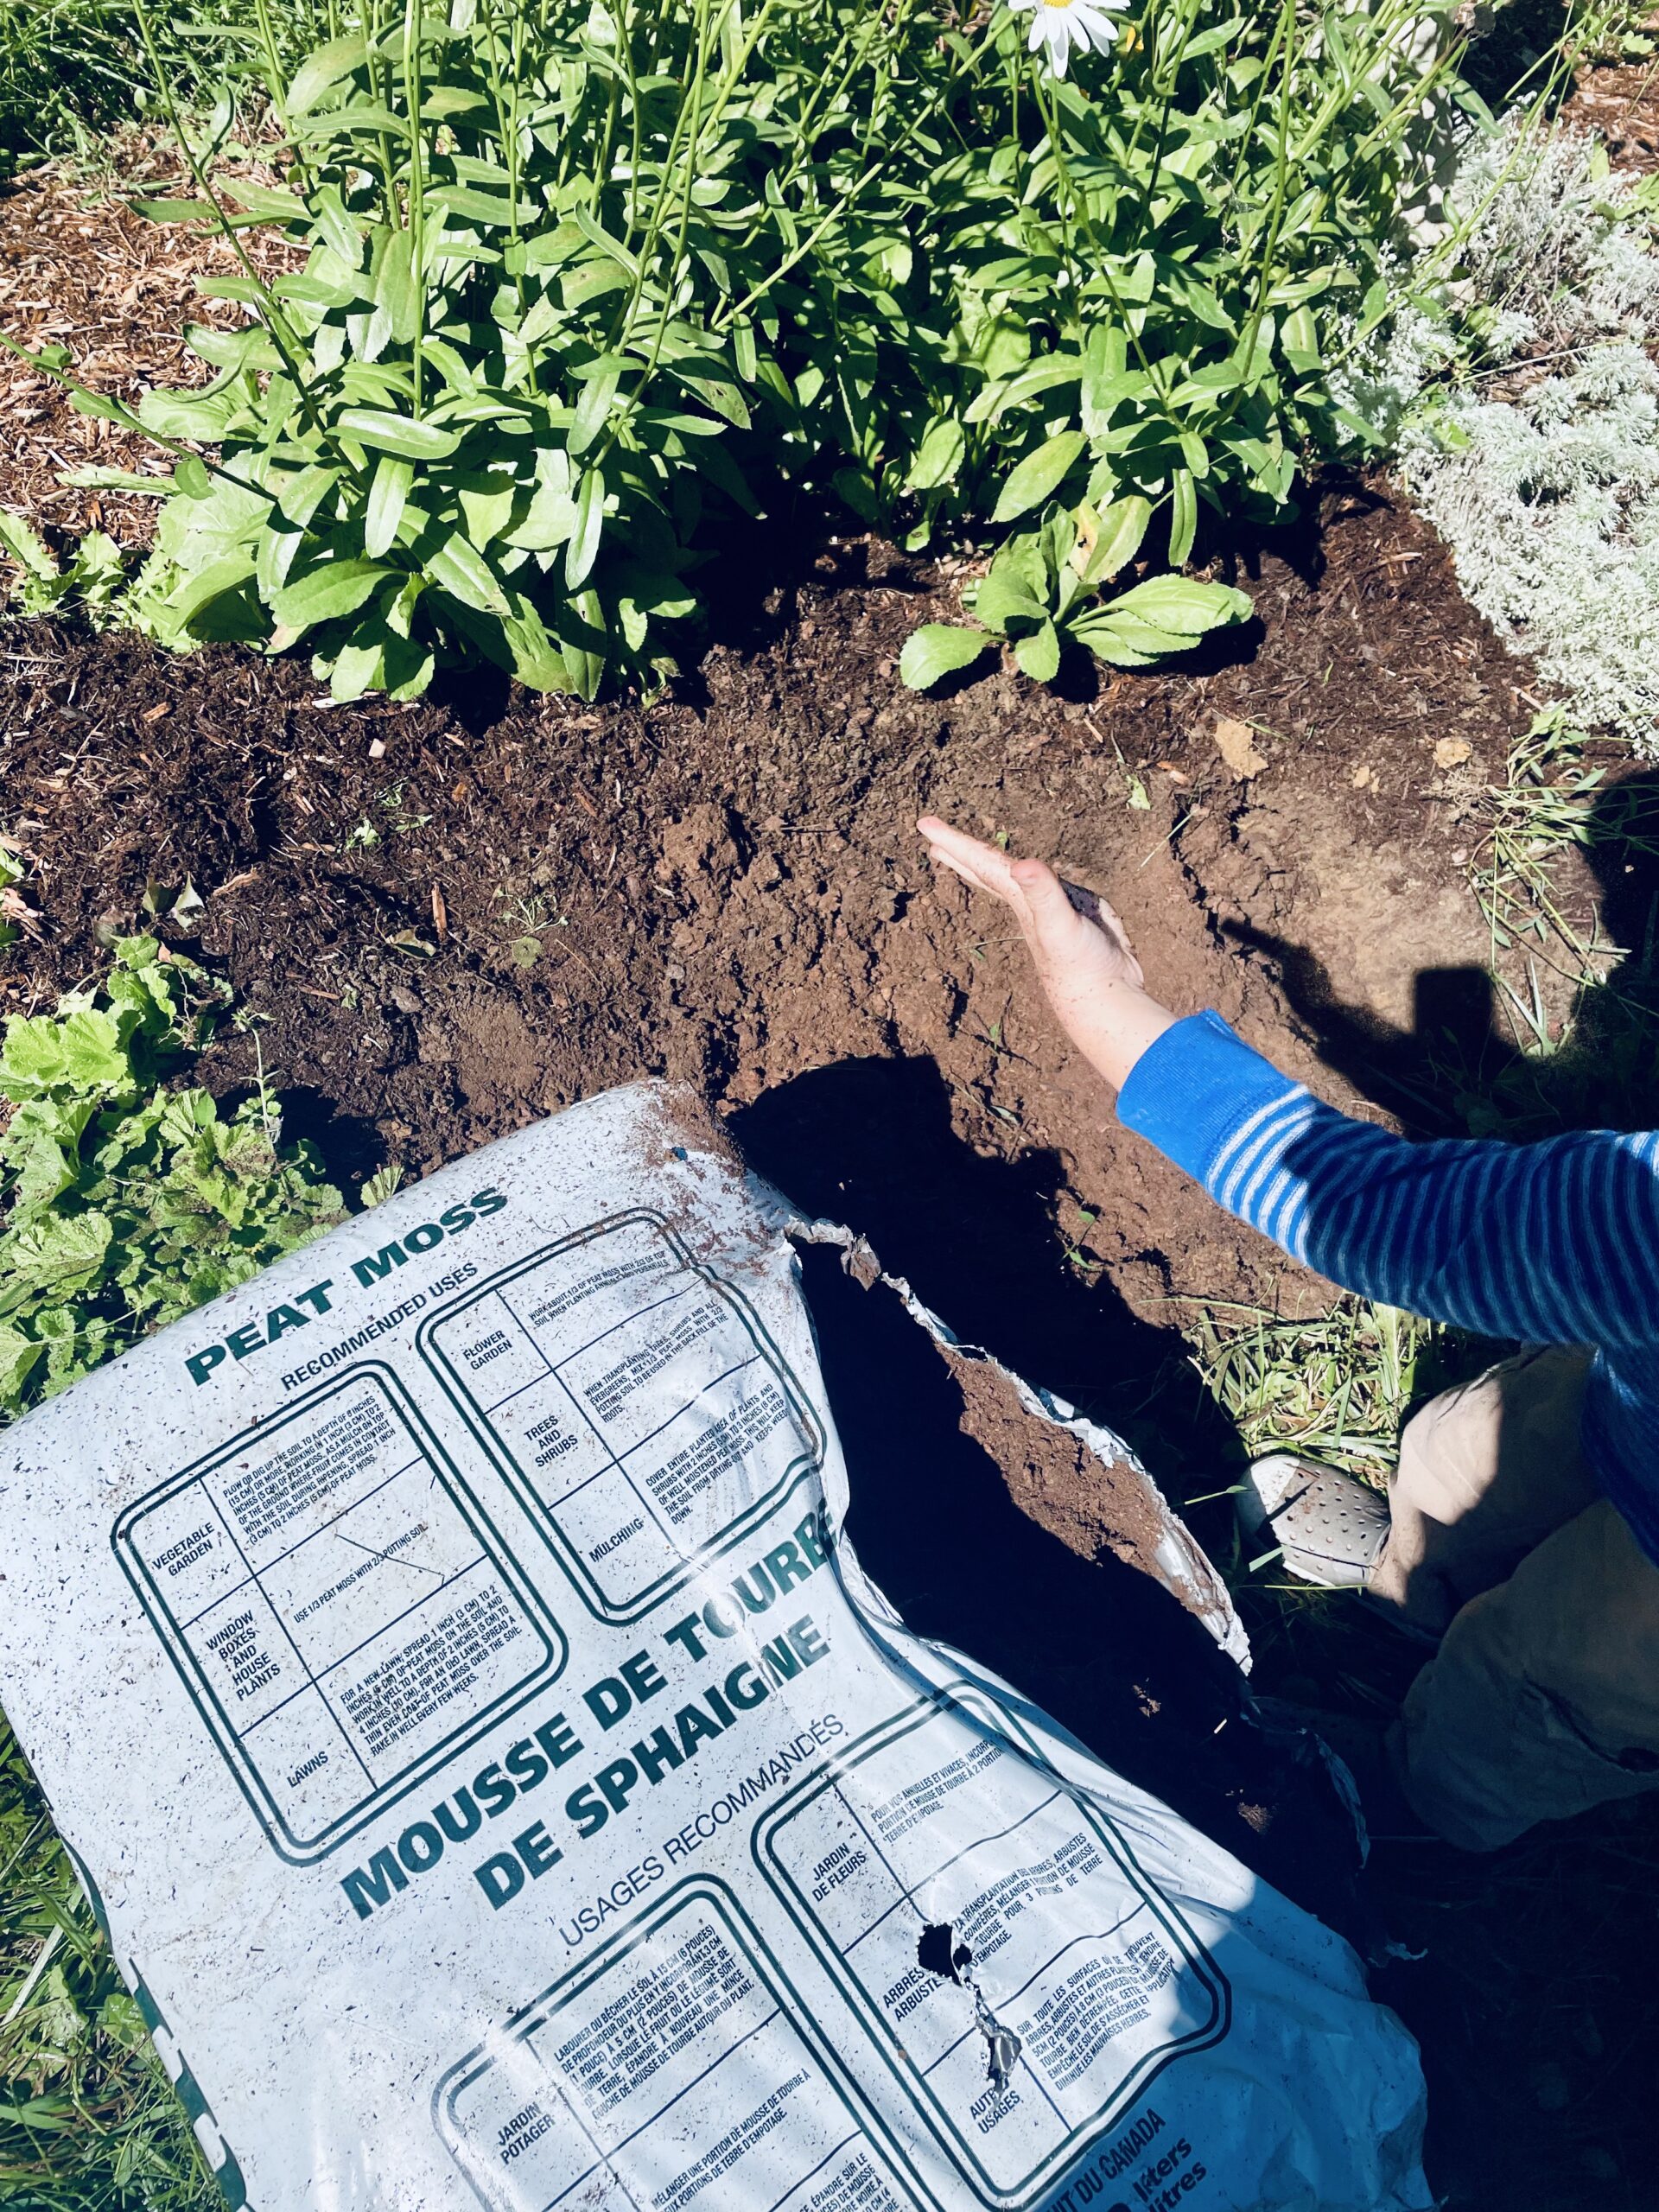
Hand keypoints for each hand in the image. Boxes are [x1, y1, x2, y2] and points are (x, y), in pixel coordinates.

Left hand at [916, 817, 1176, 1089]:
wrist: (1107, 996)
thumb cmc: (1080, 965)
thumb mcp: (1060, 924)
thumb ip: (1043, 893)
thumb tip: (1021, 865)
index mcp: (1019, 899)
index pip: (981, 863)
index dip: (954, 841)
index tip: (924, 824)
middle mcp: (1029, 902)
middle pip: (986, 872)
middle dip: (960, 854)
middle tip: (931, 837)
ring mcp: (1051, 909)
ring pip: (1013, 880)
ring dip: (992, 866)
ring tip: (974, 855)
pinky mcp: (1077, 912)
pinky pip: (1047, 888)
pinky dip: (1036, 879)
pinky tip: (1034, 879)